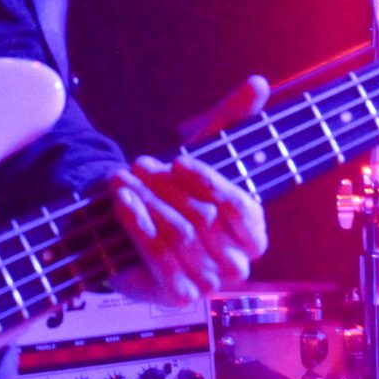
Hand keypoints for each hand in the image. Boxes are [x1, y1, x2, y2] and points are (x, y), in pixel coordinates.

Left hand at [109, 75, 270, 305]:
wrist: (132, 233)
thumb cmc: (176, 192)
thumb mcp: (204, 152)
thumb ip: (232, 119)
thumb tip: (257, 83)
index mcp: (254, 233)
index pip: (238, 206)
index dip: (207, 182)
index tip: (178, 159)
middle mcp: (239, 265)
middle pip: (203, 219)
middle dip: (167, 188)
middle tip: (140, 165)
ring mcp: (209, 284)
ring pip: (178, 235)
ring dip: (147, 202)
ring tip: (123, 178)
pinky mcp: (178, 296)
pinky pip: (158, 256)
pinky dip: (137, 225)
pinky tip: (121, 202)